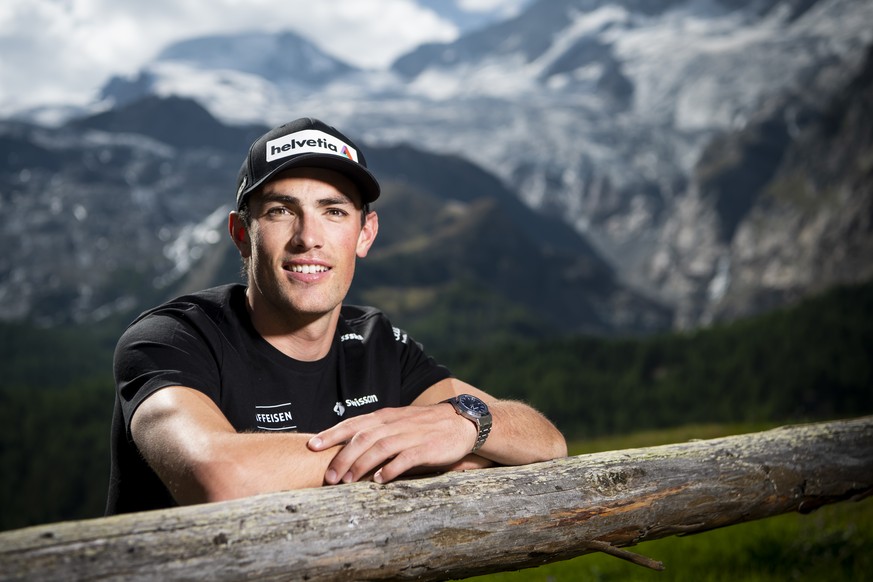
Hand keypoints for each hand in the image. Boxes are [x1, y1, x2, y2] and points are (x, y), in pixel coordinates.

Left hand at [307, 404, 477, 484]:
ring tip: (348, 481)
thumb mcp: (397, 423)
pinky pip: (406, 458)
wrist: (461, 423)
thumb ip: (375, 432)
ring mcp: (411, 435)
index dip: (331, 434)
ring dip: (362, 465)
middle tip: (329, 477)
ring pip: (380, 447)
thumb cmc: (424, 426)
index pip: (353, 423)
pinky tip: (380, 480)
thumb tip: (346, 448)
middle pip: (363, 438)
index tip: (312, 445)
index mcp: (385, 417)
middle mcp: (395, 424)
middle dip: (343, 457)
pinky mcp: (426, 447)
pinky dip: (391, 468)